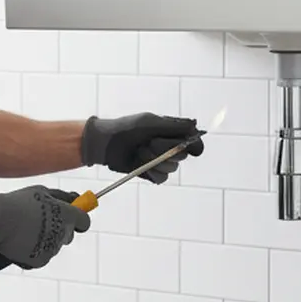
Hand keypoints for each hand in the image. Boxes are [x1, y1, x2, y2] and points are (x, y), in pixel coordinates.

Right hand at [0, 185, 90, 269]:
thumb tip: (75, 199)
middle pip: (69, 235)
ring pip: (53, 246)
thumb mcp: (42, 192)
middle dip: (59, 230)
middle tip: (41, 222)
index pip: (84, 222)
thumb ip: (62, 197)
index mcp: (67, 215)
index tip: (71, 217)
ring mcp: (52, 249)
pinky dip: (33, 251)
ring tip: (24, 230)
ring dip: (44, 240)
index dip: (78, 219)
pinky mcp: (40, 261)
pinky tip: (20, 241)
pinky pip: (41, 257)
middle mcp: (63, 234)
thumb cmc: (18, 202)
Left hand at [81, 112, 204, 183]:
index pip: (192, 140)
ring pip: (172, 168)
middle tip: (149, 142)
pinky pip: (163, 178)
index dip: (195, 145)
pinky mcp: (152, 174)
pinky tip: (141, 165)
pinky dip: (152, 172)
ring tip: (139, 151)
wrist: (105, 144)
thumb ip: (173, 126)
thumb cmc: (126, 128)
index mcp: (171, 132)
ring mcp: (160, 161)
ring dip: (155, 160)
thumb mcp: (149, 122)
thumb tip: (195, 126)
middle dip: (166, 150)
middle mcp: (168, 147)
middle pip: (182, 155)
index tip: (193, 148)